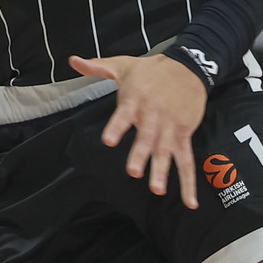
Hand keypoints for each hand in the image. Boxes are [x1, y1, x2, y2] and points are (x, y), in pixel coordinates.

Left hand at [67, 52, 207, 207]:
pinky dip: (189, 182)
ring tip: (157, 189)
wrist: (189, 66)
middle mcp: (153, 115)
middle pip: (147, 137)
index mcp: (135, 99)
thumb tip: (72, 61)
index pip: (124, 114)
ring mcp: (170, 127)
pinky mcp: (183, 135)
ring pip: (166, 151)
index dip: (117, 127)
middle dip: (141, 154)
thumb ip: (97, 67)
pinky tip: (190, 201)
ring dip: (162, 170)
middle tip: (134, 172)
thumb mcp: (124, 65)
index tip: (109, 141)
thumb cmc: (152, 69)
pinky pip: (187, 160)